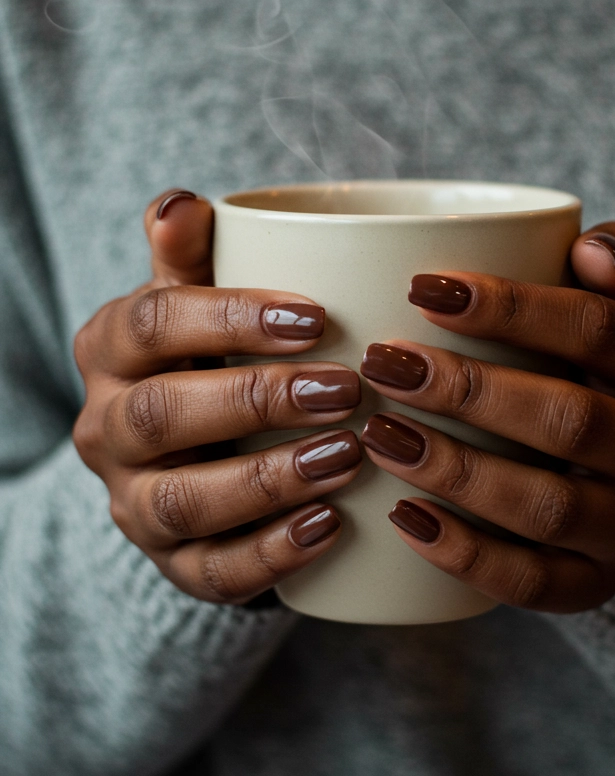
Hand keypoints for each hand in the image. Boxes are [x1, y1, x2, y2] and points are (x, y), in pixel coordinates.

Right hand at [73, 190, 361, 604]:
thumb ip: (193, 255)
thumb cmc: (208, 356)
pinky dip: (275, 553)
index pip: (151, 326)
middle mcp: (105, 430)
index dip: (229, 319)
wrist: (201, 453)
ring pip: (183, 501)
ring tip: (349, 456)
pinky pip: (213, 571)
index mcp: (108, 351)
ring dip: (270, 480)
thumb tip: (181, 204)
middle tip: (346, 389)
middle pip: (161, 416)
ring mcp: (134, 504)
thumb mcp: (198, 300)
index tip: (315, 316)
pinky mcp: (171, 566)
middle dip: (256, 400)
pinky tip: (334, 526)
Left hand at [360, 223, 614, 613]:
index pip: (597, 329)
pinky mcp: (598, 585)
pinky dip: (465, 555)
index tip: (422, 288)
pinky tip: (402, 518)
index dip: (511, 308)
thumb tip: (589, 249)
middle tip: (384, 365)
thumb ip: (611, 258)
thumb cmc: (600, 367)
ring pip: (548, 507)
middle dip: (469, 392)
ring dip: (457, 472)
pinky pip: (532, 583)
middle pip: (570, 421)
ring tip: (380, 436)